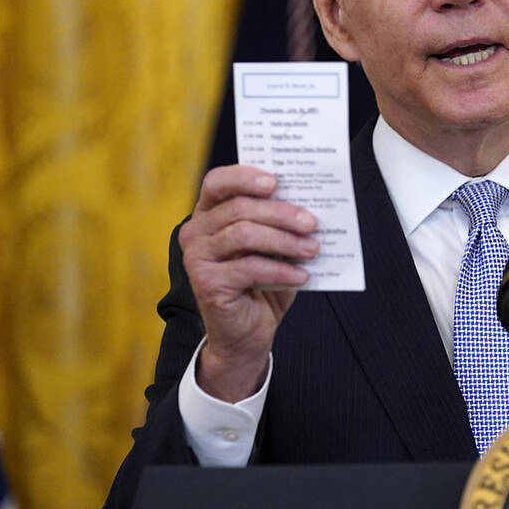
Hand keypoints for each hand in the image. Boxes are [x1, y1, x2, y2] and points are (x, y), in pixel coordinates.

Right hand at [178, 166, 318, 401]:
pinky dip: (280, 271)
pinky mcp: (206, 283)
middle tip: (311, 222)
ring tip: (312, 249)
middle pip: (238, 208)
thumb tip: (309, 206)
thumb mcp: (273, 247)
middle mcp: (196, 232)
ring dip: (284, 241)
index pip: (217, 182)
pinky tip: (302, 276)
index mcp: (209, 214)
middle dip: (280, 213)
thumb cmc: (263, 282)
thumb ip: (280, 224)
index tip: (276, 181)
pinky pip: (248, 268)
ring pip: (243, 234)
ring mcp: (197, 257)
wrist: (248, 331)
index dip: (244, 177)